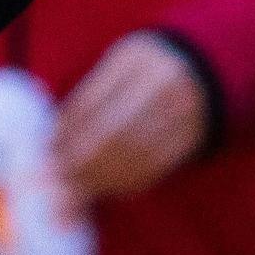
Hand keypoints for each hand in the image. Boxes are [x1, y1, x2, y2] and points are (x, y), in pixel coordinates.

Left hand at [54, 33, 214, 201]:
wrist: (207, 68)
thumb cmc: (147, 68)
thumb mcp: (120, 65)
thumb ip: (89, 96)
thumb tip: (53, 138)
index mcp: (138, 59)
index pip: (92, 102)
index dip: (67, 131)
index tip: (47, 150)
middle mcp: (164, 85)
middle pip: (113, 134)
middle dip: (78, 162)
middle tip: (55, 181)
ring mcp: (183, 113)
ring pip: (132, 156)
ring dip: (99, 179)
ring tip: (73, 195)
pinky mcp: (193, 139)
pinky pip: (154, 168)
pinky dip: (124, 183)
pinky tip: (104, 190)